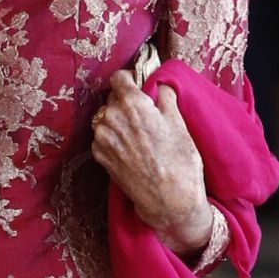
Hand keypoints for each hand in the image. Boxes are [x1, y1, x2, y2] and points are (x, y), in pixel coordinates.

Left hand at [91, 69, 215, 252]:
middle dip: (126, 102)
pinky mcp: (99, 156)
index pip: (118, 77)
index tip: (138, 85)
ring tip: (138, 135)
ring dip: (118, 121)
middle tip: (144, 114)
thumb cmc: (179, 161)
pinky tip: (130, 148)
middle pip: (112, 98)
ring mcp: (102, 138)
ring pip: (106, 118)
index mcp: (131, 103)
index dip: (130, 79)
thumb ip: (164, 96)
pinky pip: (103, 137)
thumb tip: (159, 84)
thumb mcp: (178, 122)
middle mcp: (111, 117)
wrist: (168, 200)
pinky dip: (113, 138)